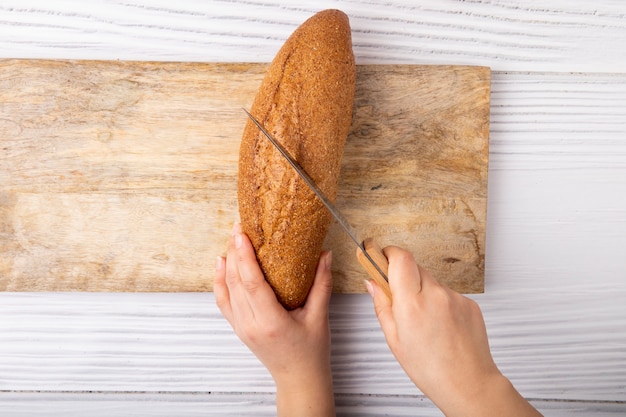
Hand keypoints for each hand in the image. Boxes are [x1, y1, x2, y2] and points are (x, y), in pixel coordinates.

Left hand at [214, 223, 334, 416]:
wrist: (298, 379)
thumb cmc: (311, 353)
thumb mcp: (320, 317)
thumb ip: (322, 284)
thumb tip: (325, 254)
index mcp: (271, 322)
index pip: (251, 283)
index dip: (245, 255)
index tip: (242, 233)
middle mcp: (251, 324)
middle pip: (235, 281)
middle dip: (234, 251)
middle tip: (239, 227)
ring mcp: (241, 327)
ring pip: (226, 289)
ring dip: (228, 262)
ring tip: (232, 239)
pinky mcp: (238, 327)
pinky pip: (223, 300)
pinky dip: (220, 280)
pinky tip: (222, 263)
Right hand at [366, 246, 541, 416]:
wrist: (469, 384)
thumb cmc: (431, 369)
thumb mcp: (395, 340)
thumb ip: (382, 306)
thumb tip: (372, 284)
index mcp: (412, 304)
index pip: (400, 258)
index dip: (388, 253)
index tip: (380, 256)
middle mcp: (435, 295)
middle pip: (414, 266)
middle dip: (403, 276)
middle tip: (398, 295)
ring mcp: (455, 297)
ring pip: (431, 281)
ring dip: (422, 291)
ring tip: (423, 320)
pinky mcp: (469, 302)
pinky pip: (447, 294)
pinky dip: (439, 303)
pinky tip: (440, 325)